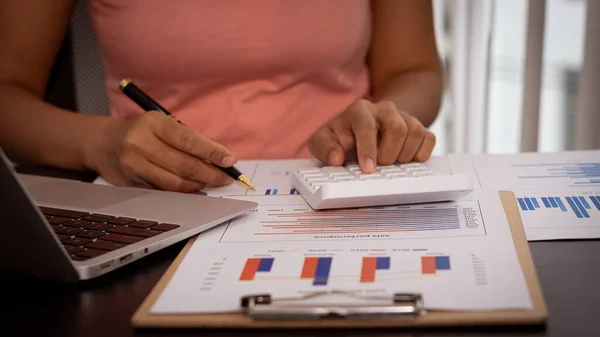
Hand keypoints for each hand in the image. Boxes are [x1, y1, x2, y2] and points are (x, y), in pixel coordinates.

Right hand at [87, 111, 235, 191]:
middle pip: (184, 164)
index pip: (189, 140)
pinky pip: (164, 190)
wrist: (102, 143)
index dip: (212, 152)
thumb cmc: (141, 132)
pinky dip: (183, 190)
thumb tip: (221, 156)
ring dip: (198, 184)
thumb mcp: (162, 125)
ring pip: (175, 182)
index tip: (229, 160)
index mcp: (153, 123)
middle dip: (211, 173)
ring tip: (212, 182)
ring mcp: (134, 164)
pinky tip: (193, 187)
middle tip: (227, 178)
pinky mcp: (132, 182)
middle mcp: (140, 143)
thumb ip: (190, 139)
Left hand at [308, 99, 435, 172]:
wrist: (363, 128)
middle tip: (379, 166)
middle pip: (398, 129)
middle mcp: (385, 109)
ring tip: (391, 163)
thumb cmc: (343, 136)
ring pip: (416, 133)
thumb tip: (337, 158)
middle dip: (388, 154)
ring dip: (404, 156)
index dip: (368, 149)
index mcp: (360, 110)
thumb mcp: (324, 141)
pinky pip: (429, 139)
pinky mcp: (418, 127)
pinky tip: (406, 161)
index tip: (368, 169)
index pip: (367, 126)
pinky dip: (420, 154)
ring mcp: (404, 117)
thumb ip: (325, 149)